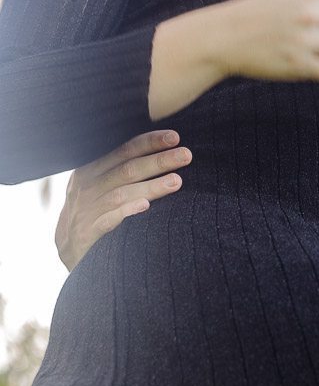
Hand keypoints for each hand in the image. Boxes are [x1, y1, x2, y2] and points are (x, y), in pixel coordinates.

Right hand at [55, 130, 190, 270]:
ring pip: (121, 194)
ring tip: (176, 181)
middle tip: (186, 155)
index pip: (124, 151)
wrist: (64, 247)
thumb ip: (122, 170)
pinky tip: (145, 206)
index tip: (175, 137)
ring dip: (150, 186)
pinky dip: (126, 211)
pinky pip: (108, 220)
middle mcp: (88, 186)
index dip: (150, 143)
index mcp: (92, 169)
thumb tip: (160, 152)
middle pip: (128, 169)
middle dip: (159, 161)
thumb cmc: (92, 210)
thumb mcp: (98, 185)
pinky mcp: (86, 234)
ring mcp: (87, 210)